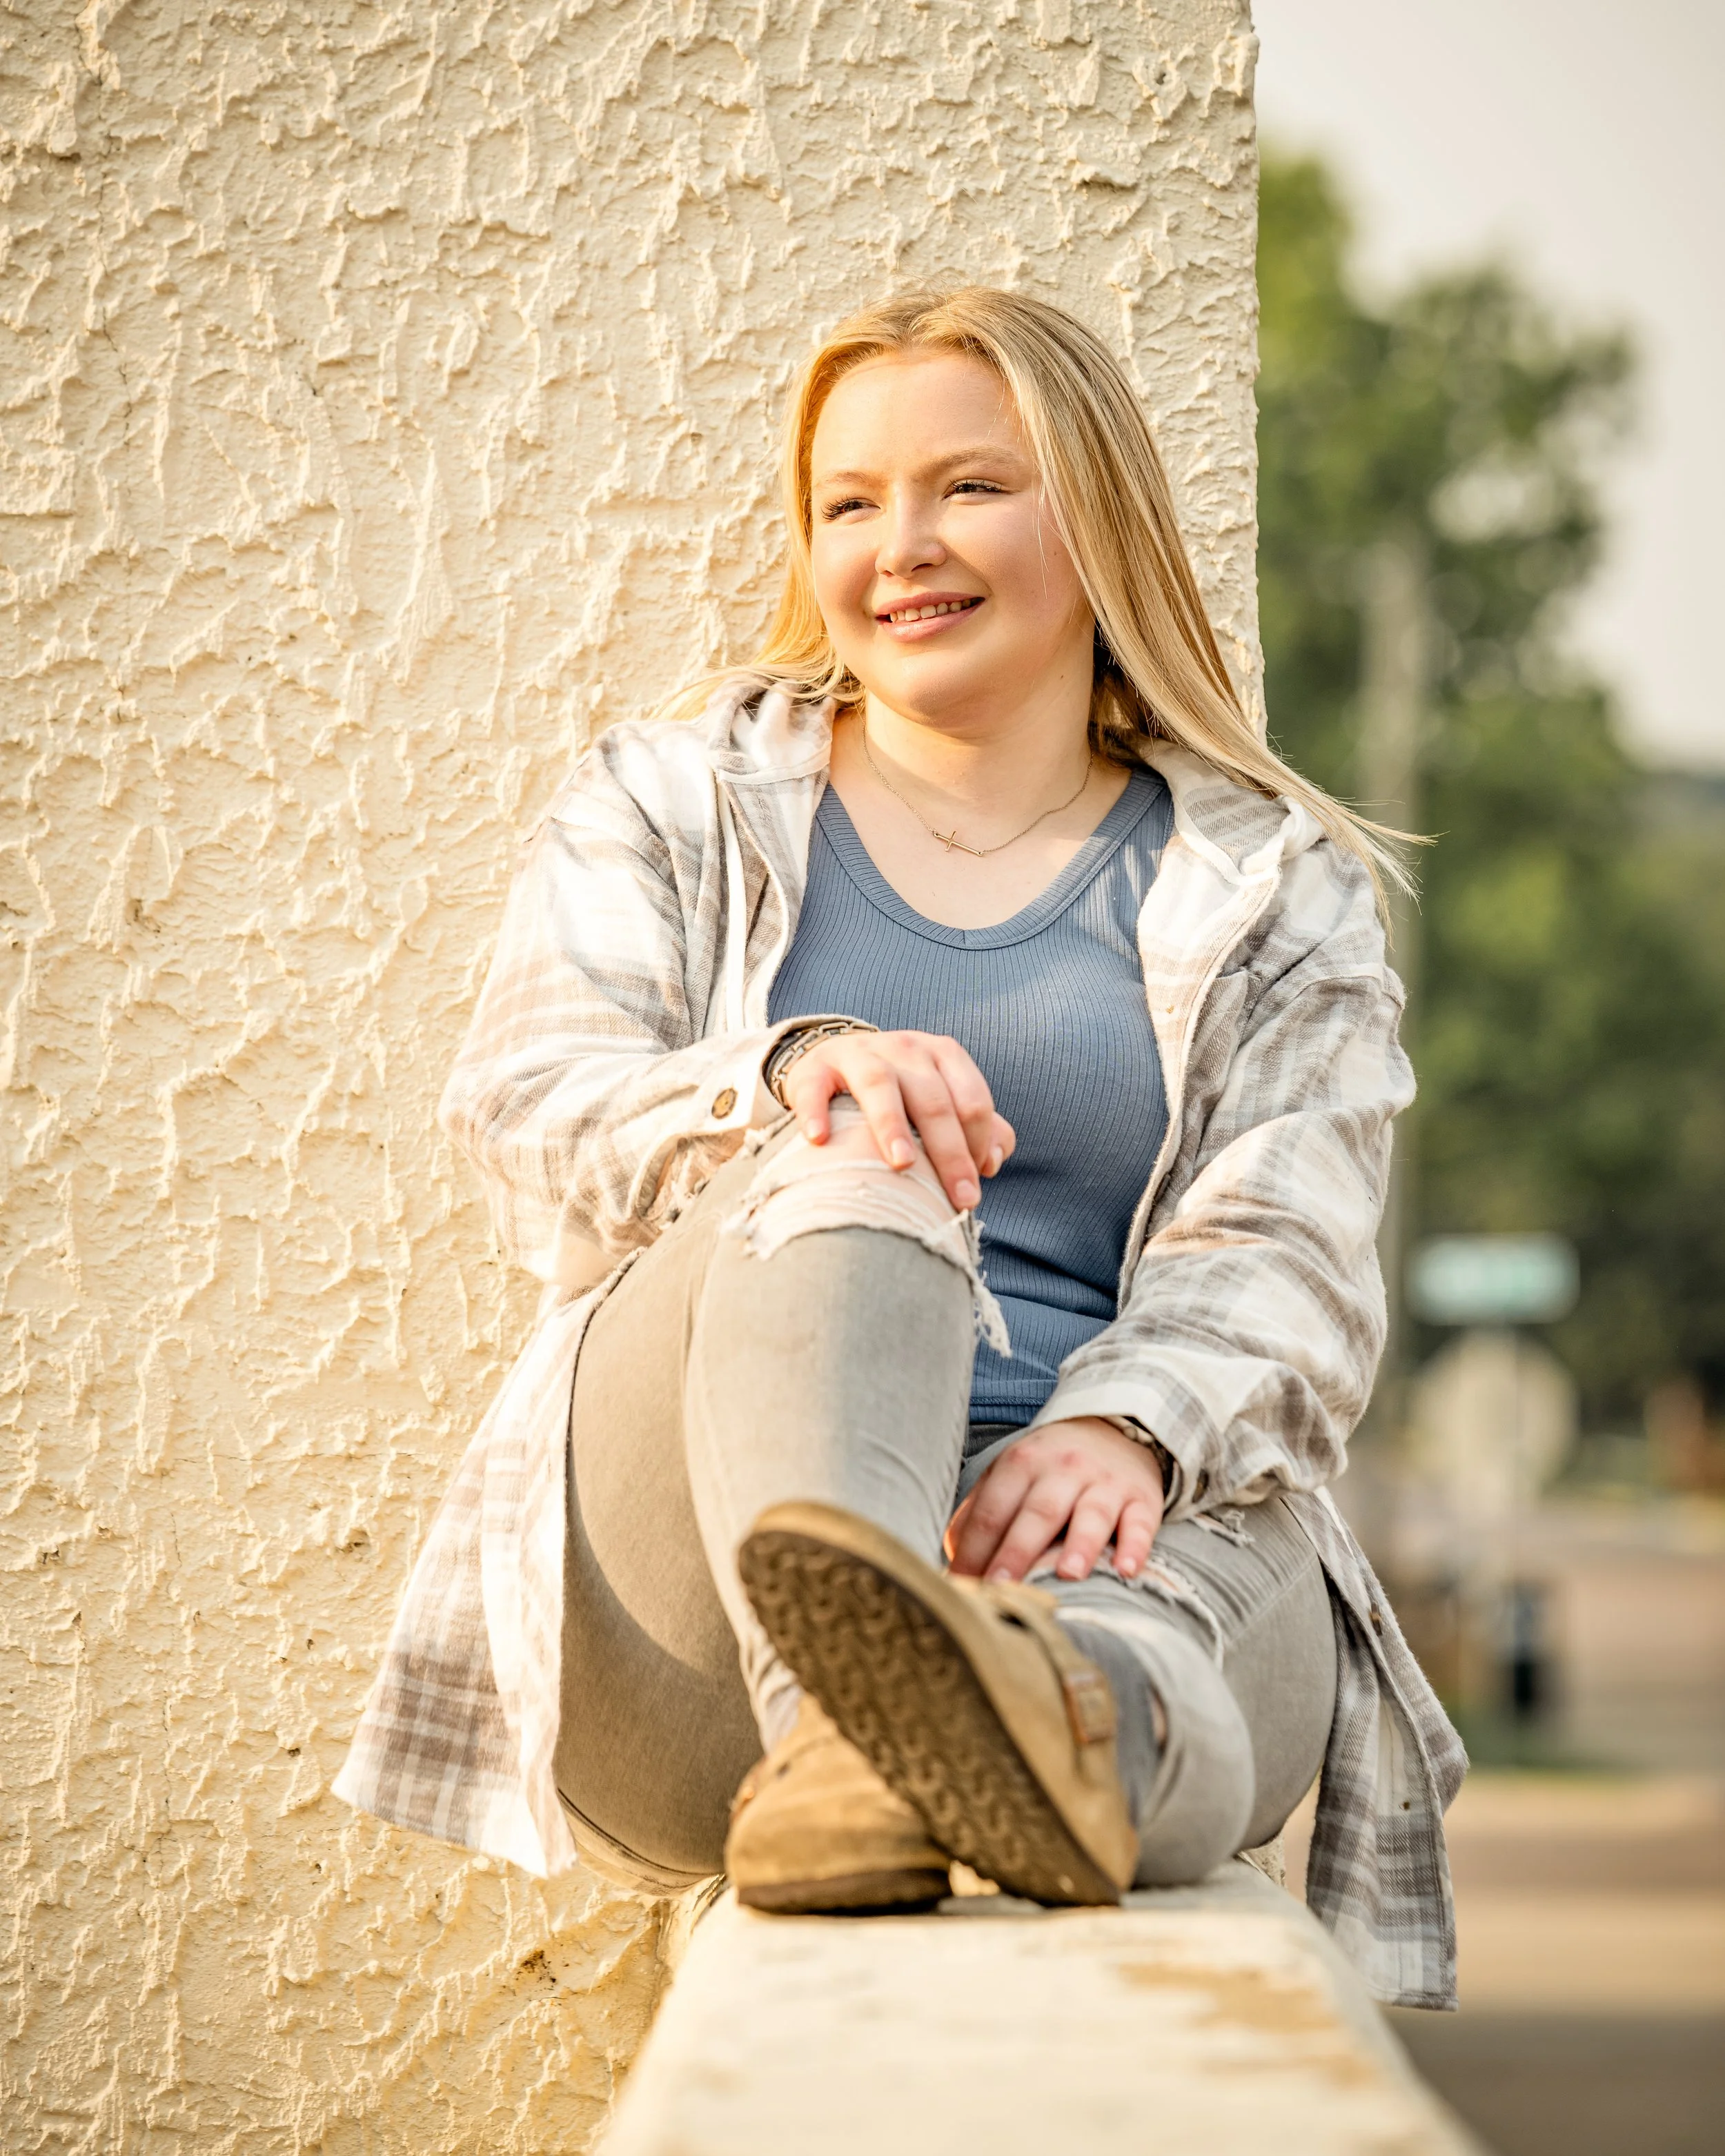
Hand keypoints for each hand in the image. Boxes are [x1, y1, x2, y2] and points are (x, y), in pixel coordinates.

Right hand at [784, 1029, 1015, 1210]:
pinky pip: (815, 1088)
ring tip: (901, 1164)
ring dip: (892, 1125)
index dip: (979, 1145)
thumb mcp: (943, 1099)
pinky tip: (819, 1140)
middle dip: (950, 1152)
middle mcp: (905, 1049)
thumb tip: (993, 1162)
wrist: (838, 1063)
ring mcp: (859, 1054)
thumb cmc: (902, 1093)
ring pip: (880, 1086)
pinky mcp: (816, 1067)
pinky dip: (816, 1112)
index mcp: (943, 1055)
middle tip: (960, 1199)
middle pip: (933, 1101)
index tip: (972, 1187)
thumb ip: (980, 1128)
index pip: (973, 1101)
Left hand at [944, 1418, 1165, 1583]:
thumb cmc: (1051, 1467)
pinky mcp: (1141, 1497)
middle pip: (1037, 1513)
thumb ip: (981, 1511)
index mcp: (1021, 1462)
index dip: (974, 1550)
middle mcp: (1063, 1469)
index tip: (960, 1587)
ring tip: (1068, 1576)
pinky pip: (1140, 1523)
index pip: (992, 1511)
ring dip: (1080, 1545)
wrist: (1114, 1427)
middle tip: (1000, 1587)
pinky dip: (1136, 1546)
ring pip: (1091, 1514)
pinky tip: (1126, 1569)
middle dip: (1017, 1552)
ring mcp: (1104, 1482)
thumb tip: (953, 1559)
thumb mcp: (1011, 1474)